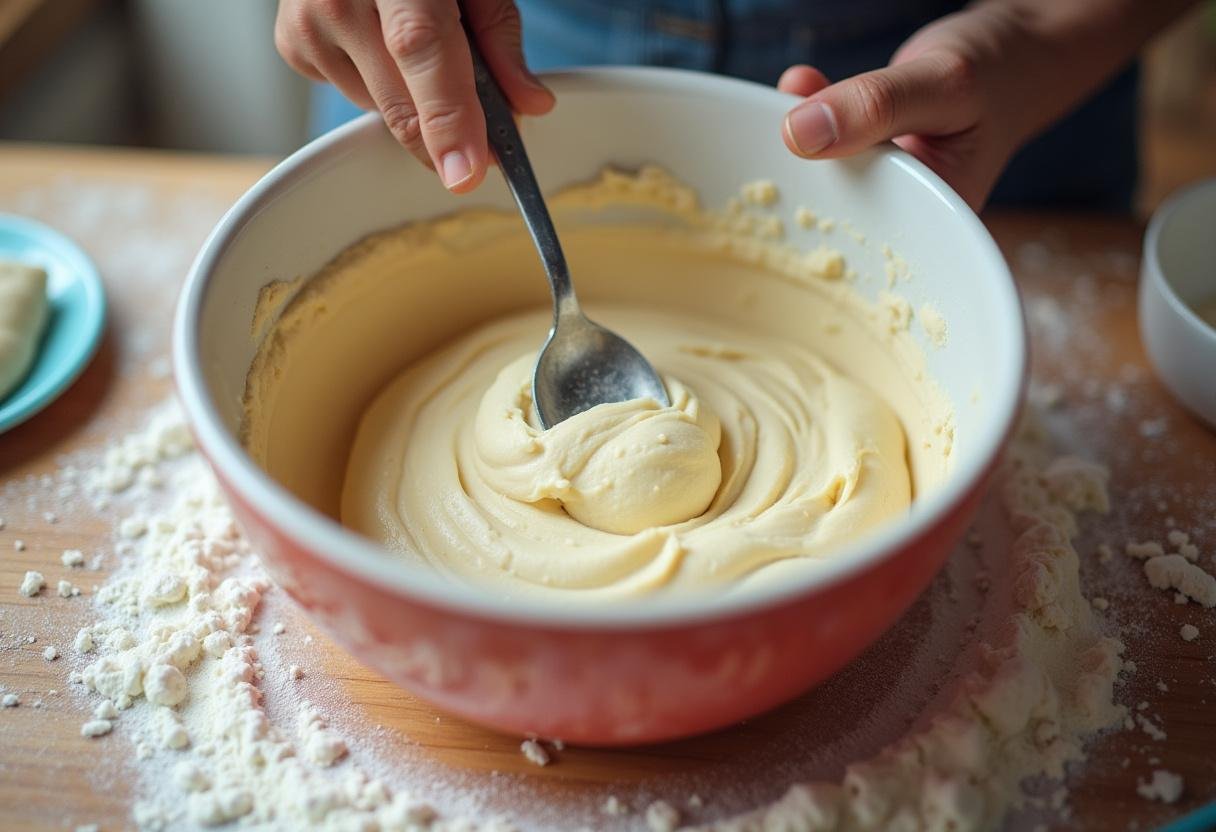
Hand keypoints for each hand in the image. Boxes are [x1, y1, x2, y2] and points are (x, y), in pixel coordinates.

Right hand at [275, 0, 553, 191]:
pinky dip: (379, 85)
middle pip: (400, 101)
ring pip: (382, 110)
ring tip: (417, 45)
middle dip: (448, 139)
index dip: (446, 116)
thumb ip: (500, 35)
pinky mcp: (293, 47)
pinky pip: (353, 96)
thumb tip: (529, 104)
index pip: (421, 48)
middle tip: (483, 148)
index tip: (465, 172)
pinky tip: (378, 43)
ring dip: (414, 100)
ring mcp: (307, 23)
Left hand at [777, 0, 1190, 209]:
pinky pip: (820, 147)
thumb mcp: (944, 83)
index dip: (800, 242)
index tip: (765, 203)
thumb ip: (876, 107)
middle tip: (765, 147)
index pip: (851, 262)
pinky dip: (804, 114)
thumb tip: (798, 135)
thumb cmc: (998, 73)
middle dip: (785, 188)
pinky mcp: (866, 160)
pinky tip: (800, 85)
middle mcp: (902, 222)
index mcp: (929, 232)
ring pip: (814, 184)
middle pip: (823, 229)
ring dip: (791, 144)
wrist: (1018, 50)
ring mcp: (881, 192)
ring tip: (781, 106)